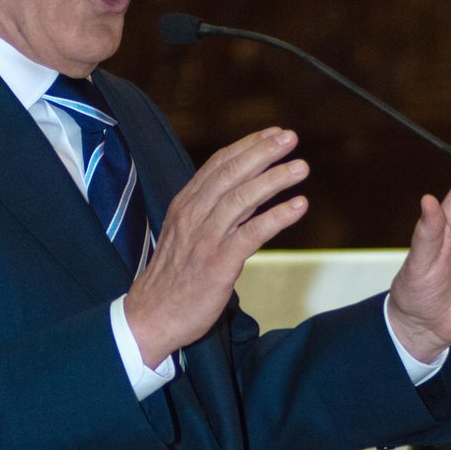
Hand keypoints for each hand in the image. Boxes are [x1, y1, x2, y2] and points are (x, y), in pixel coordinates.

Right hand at [124, 127, 308, 367]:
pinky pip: (251, 234)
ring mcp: (205, 239)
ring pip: (241, 199)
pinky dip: (276, 217)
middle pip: (230, 174)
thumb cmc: (172, 278)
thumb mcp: (186, 235)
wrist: (150, 316)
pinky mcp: (218, 264)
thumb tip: (249, 193)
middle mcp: (193, 216)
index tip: (272, 133)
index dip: (247, 146)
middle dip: (262, 152)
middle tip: (290, 137)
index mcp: (185, 206)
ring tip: (300, 167)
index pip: (218, 166)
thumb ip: (214, 213)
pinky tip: (298, 206)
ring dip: (274, 179)